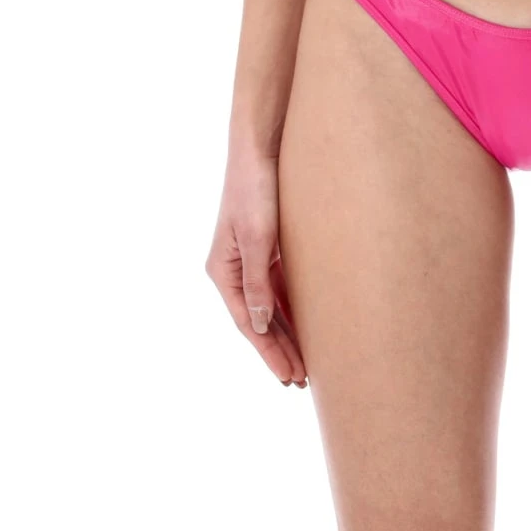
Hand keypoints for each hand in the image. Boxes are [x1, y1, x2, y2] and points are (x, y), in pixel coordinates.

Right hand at [205, 151, 307, 387]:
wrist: (260, 149)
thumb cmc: (255, 189)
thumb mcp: (258, 238)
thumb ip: (257, 283)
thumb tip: (258, 324)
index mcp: (224, 270)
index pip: (248, 322)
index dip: (268, 351)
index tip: (288, 376)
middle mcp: (234, 269)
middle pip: (258, 319)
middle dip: (279, 350)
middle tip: (301, 381)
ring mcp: (250, 259)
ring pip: (270, 306)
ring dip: (286, 334)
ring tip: (305, 364)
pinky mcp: (267, 247)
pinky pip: (279, 287)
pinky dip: (291, 309)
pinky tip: (307, 326)